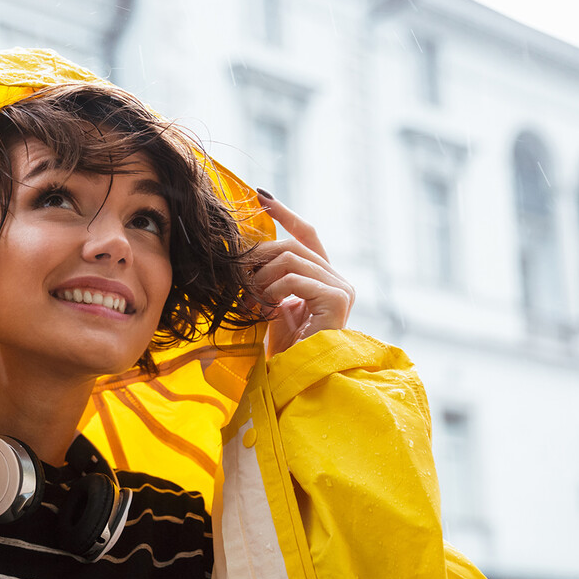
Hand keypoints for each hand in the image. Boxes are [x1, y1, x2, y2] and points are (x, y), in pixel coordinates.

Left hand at [250, 189, 354, 356]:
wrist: (299, 381)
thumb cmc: (284, 352)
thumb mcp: (272, 308)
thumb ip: (267, 282)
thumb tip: (245, 258)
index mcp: (323, 279)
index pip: (306, 234)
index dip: (285, 214)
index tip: (261, 197)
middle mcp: (337, 280)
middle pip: (292, 245)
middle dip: (259, 255)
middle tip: (238, 274)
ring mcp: (341, 288)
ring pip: (291, 258)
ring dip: (261, 277)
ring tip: (249, 299)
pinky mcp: (337, 299)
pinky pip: (294, 279)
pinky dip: (272, 291)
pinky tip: (266, 308)